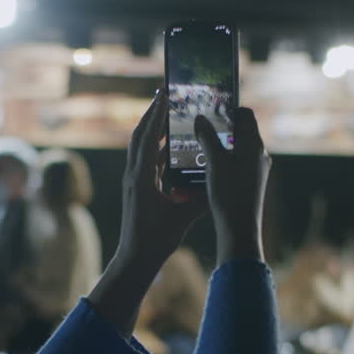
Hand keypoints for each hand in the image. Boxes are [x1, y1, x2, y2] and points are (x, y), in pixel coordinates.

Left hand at [112, 91, 208, 268]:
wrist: (135, 258)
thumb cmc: (156, 239)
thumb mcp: (183, 217)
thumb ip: (201, 198)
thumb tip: (219, 180)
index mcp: (141, 177)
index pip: (148, 138)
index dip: (157, 115)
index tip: (164, 94)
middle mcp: (134, 175)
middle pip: (140, 135)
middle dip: (152, 114)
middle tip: (165, 95)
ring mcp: (134, 181)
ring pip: (142, 147)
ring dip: (154, 130)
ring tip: (170, 115)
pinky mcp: (137, 188)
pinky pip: (147, 161)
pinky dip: (158, 149)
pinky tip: (171, 146)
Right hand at [195, 108, 270, 263]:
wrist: (240, 230)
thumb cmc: (229, 194)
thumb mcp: (214, 163)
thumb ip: (207, 137)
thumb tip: (200, 118)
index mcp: (253, 145)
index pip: (245, 114)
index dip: (228, 108)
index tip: (210, 108)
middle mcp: (259, 155)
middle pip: (241, 131)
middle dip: (221, 127)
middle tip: (200, 126)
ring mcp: (256, 169)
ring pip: (237, 148)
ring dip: (219, 145)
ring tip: (198, 148)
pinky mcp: (251, 183)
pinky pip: (237, 164)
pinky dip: (222, 161)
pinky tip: (206, 168)